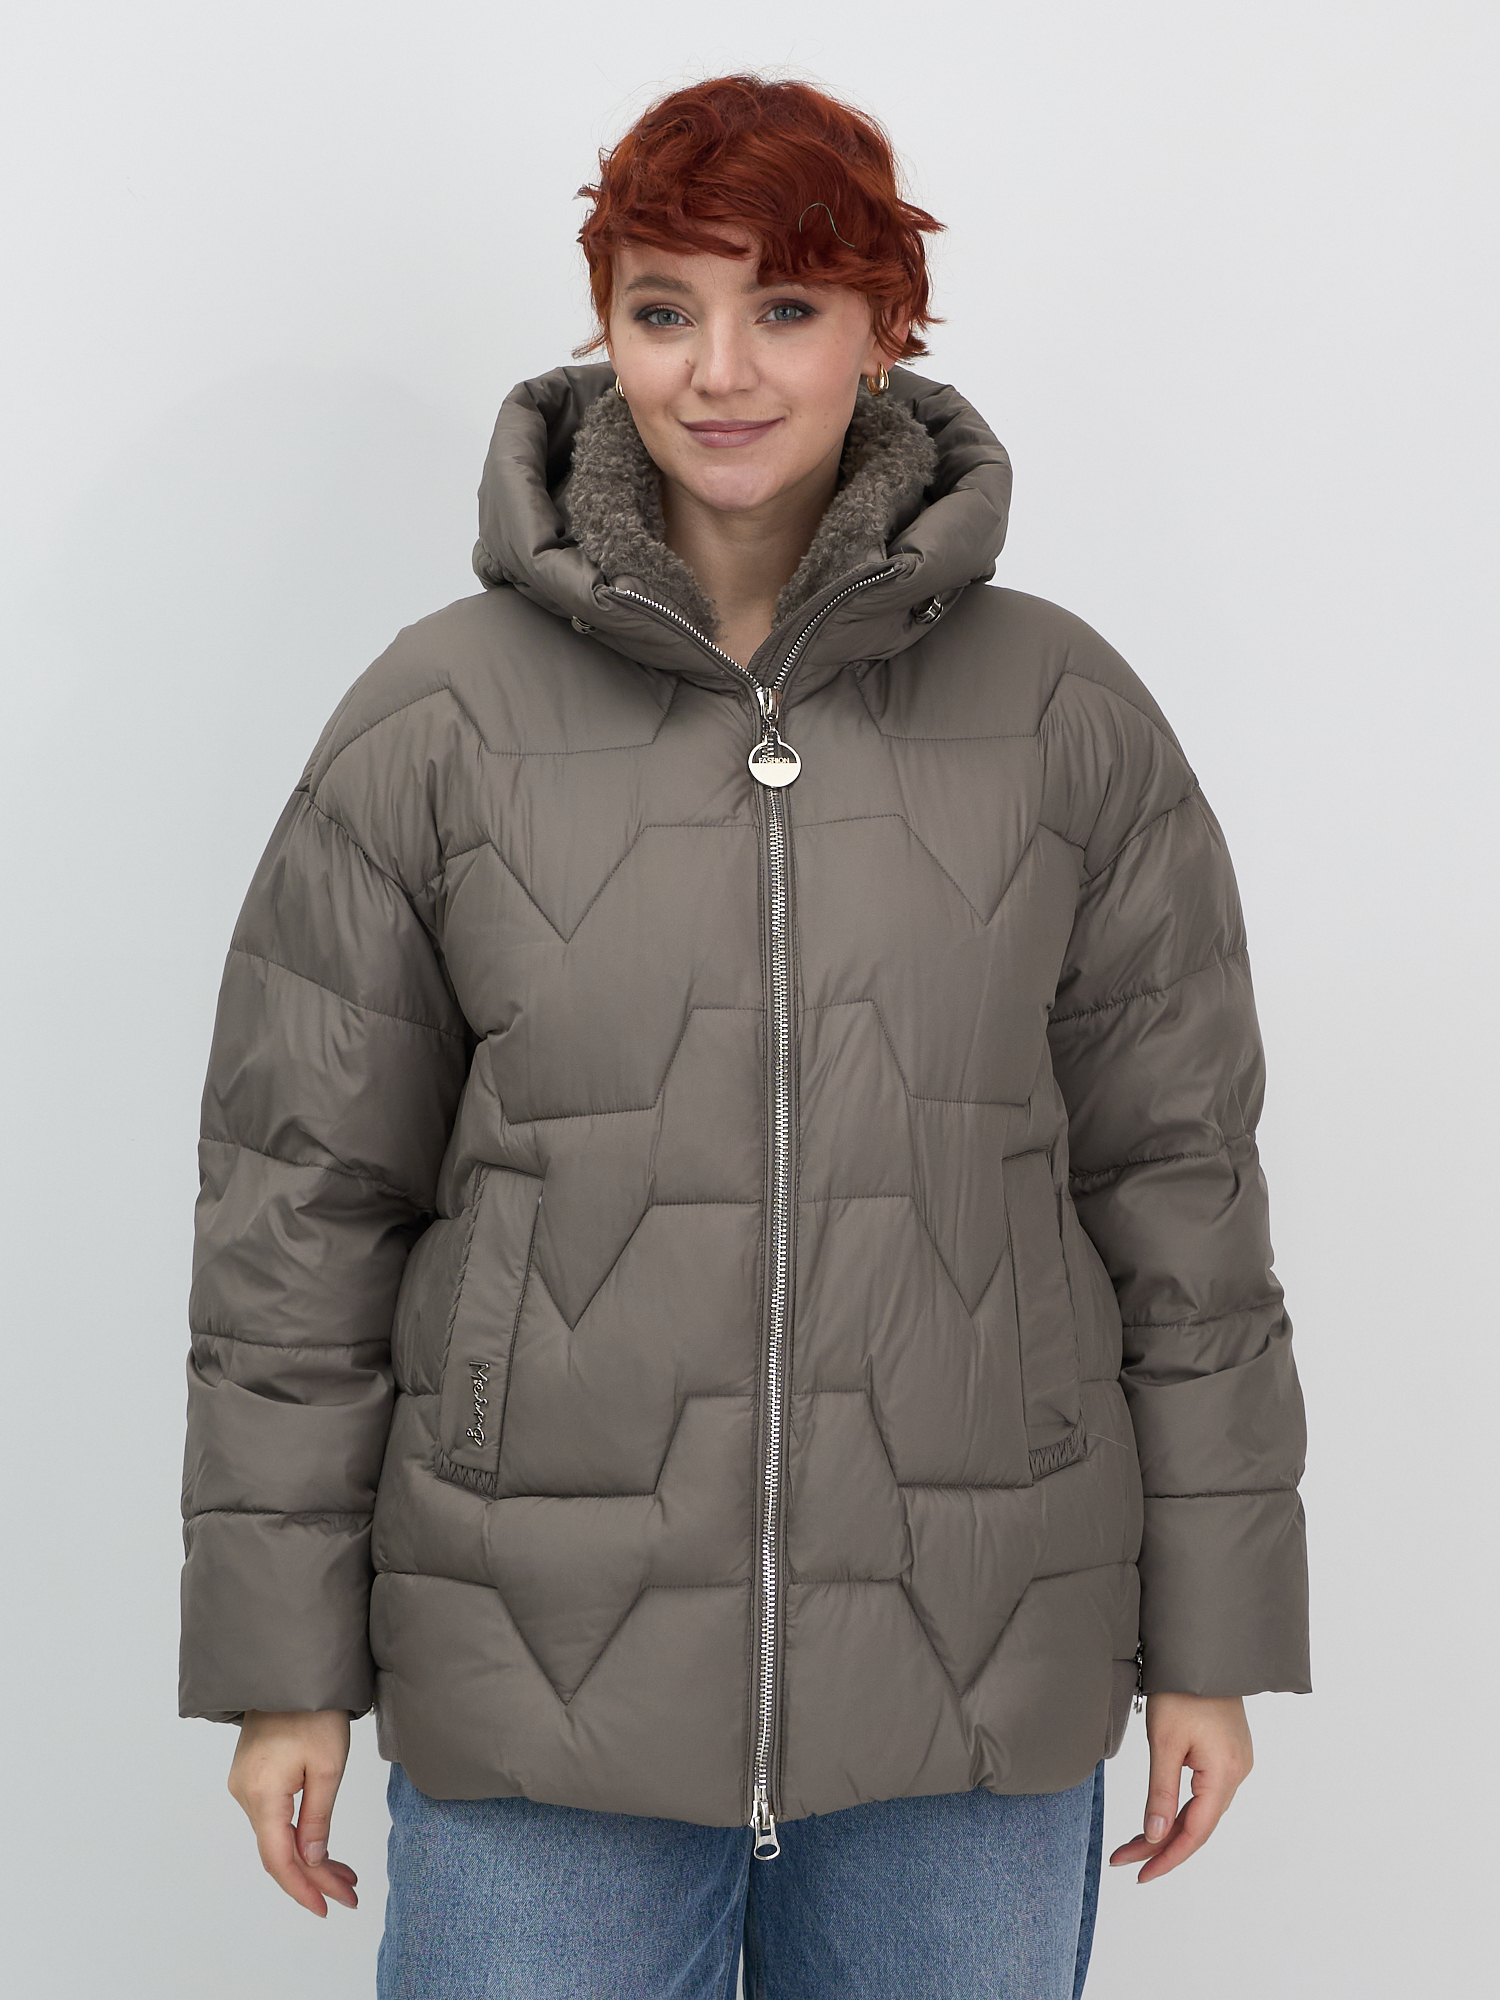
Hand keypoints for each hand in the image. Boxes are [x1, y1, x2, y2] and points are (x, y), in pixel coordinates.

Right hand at [227, 1708, 357, 1916]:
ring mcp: (245, 1786)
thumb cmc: (315, 1711)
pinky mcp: (252, 1777)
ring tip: (344, 1877)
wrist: (291, 1670)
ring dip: (308, 1859)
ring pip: (276, 1838)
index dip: (303, 1888)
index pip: (278, 1859)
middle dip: (313, 1877)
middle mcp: (244, 1794)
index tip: (328, 1907)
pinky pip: (274, 1818)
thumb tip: (310, 1861)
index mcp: (261, 1793)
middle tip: (349, 1895)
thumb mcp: (329, 1765)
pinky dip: (298, 1836)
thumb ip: (318, 1818)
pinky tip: (322, 1849)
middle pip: (277, 1852)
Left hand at [1109, 1692, 1252, 1883]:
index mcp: (1226, 1773)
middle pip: (1198, 1825)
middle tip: (1124, 1859)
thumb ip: (1161, 1793)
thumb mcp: (1164, 1742)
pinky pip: (1204, 1793)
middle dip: (1160, 1845)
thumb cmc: (1182, 1689)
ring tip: (1133, 1843)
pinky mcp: (1228, 1754)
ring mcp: (1235, 1764)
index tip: (1139, 1873)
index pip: (1196, 1832)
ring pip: (1201, 1811)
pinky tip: (1160, 1815)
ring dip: (1169, 1828)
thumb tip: (1153, 1836)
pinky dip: (1181, 1808)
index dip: (1167, 1857)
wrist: (1202, 1651)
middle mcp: (1237, 1773)